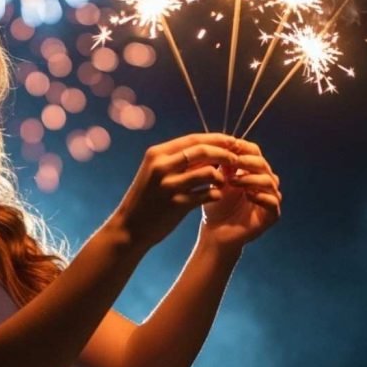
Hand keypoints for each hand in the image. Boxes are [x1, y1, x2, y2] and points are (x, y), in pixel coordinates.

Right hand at [112, 132, 240, 251]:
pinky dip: (215, 194)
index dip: (217, 139)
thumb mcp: (157, 173)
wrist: (129, 227)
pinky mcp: (176, 205)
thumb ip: (179, 160)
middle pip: (203, 151)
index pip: (194, 139)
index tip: (232, 143)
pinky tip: (216, 196)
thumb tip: (211, 149)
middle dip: (225, 154)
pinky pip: (206, 194)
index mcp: (157, 154)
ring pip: (208, 172)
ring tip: (223, 182)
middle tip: (237, 160)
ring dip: (221, 176)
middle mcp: (161, 166)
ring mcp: (168, 186)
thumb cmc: (147, 198)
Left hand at [199, 138, 281, 249]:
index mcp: (253, 171)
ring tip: (233, 181)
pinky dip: (260, 196)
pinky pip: (273, 201)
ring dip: (250, 178)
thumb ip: (222, 164)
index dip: (242, 147)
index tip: (228, 146)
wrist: (215, 232)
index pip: (254, 152)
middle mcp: (265, 182)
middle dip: (246, 161)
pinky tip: (247, 196)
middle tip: (232, 162)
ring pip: (268, 180)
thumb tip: (224, 144)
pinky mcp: (273, 215)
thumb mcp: (217, 181)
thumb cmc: (215, 206)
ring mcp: (271, 198)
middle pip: (262, 164)